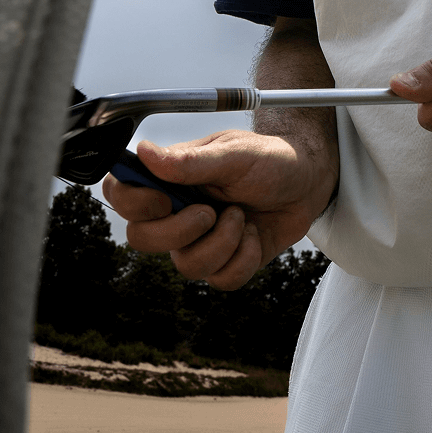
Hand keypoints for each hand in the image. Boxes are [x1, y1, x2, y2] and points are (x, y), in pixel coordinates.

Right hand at [102, 129, 336, 289]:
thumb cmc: (271, 158)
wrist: (309, 180)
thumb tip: (145, 152)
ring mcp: (200, 239)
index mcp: (172, 177)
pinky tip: (254, 234)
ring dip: (221, 242)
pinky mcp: (226, 261)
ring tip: (242, 216)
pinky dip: (243, 259)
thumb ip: (190, 160)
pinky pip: (220, 280)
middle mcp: (178, 210)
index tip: (165, 199)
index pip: (122, 193)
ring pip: (185, 265)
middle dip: (179, 231)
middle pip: (142, 238)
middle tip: (211, 211)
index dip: (132, 203)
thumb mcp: (234, 153)